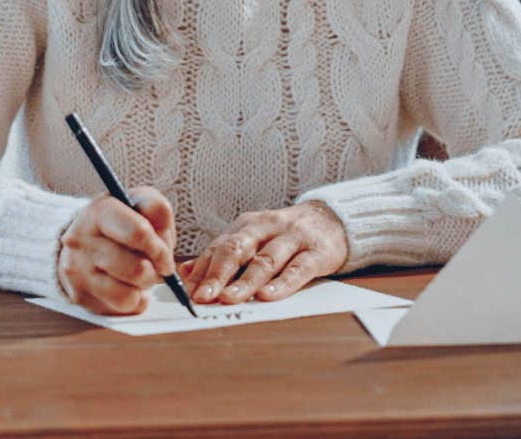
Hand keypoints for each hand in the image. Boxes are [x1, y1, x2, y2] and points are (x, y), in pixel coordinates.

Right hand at [57, 187, 176, 315]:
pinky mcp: (80, 295)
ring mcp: (78, 271)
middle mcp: (82, 241)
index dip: (160, 250)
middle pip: (137, 269)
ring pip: (127, 295)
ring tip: (139, 276)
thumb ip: (157, 210)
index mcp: (99, 212)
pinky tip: (127, 286)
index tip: (166, 259)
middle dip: (154, 272)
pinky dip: (132, 300)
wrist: (80, 240)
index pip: (138, 233)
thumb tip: (164, 243)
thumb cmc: (118, 221)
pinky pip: (120, 308)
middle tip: (154, 268)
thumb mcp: (138, 202)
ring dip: (142, 288)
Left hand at [180, 201, 348, 304]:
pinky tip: (268, 296)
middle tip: (202, 297)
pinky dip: (282, 283)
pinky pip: (298, 269)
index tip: (186, 292)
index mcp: (248, 225)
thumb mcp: (254, 238)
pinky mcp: (317, 252)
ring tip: (229, 299)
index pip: (219, 247)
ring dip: (246, 281)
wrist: (334, 220)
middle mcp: (267, 227)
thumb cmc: (287, 235)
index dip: (201, 270)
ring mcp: (293, 238)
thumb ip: (223, 254)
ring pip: (266, 259)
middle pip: (238, 249)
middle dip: (217, 274)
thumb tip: (186, 272)